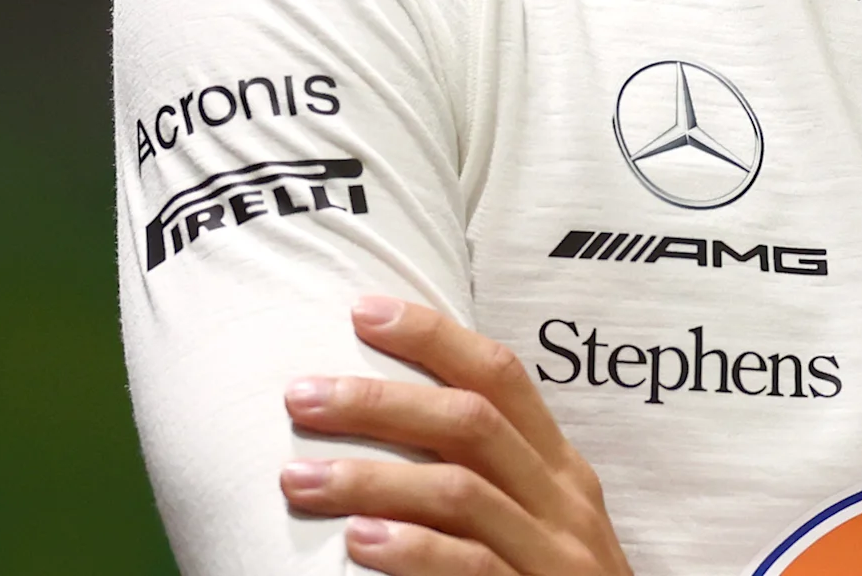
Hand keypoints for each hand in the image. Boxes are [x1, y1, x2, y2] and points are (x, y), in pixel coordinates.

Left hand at [279, 296, 631, 575]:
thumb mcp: (540, 520)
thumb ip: (490, 476)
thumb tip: (393, 422)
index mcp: (560, 467)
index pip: (501, 376)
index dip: (434, 336)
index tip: (362, 310)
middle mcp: (562, 500)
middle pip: (470, 422)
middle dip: (379, 402)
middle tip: (301, 396)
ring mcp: (553, 554)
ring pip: (459, 491)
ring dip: (370, 479)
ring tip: (299, 478)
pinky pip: (472, 565)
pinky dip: (412, 550)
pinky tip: (359, 541)